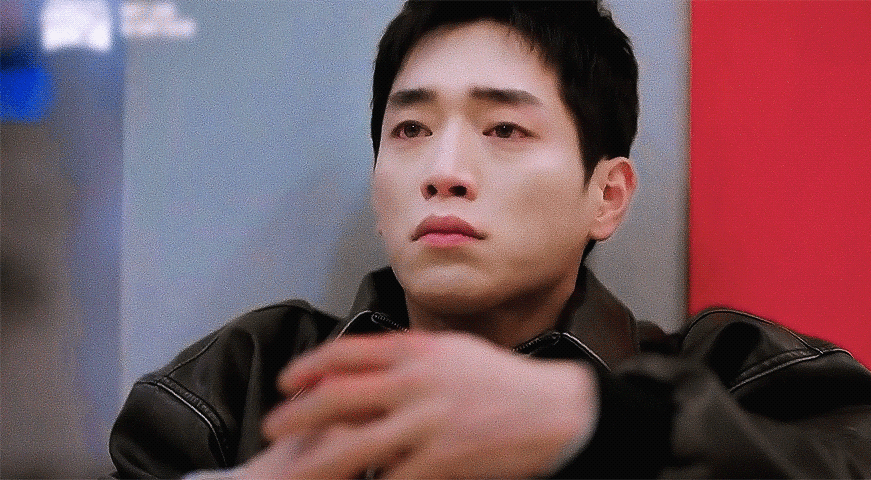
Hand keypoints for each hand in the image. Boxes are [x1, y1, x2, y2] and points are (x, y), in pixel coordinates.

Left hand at [261, 331, 597, 478]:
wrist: (554, 411)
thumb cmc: (503, 380)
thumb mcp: (453, 351)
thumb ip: (409, 354)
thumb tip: (363, 363)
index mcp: (418, 349)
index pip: (348, 352)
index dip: (310, 366)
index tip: (287, 380)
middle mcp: (416, 382)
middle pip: (337, 397)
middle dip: (296, 414)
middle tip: (271, 426)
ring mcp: (426, 423)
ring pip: (352, 447)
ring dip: (313, 462)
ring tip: (290, 472)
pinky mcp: (440, 460)